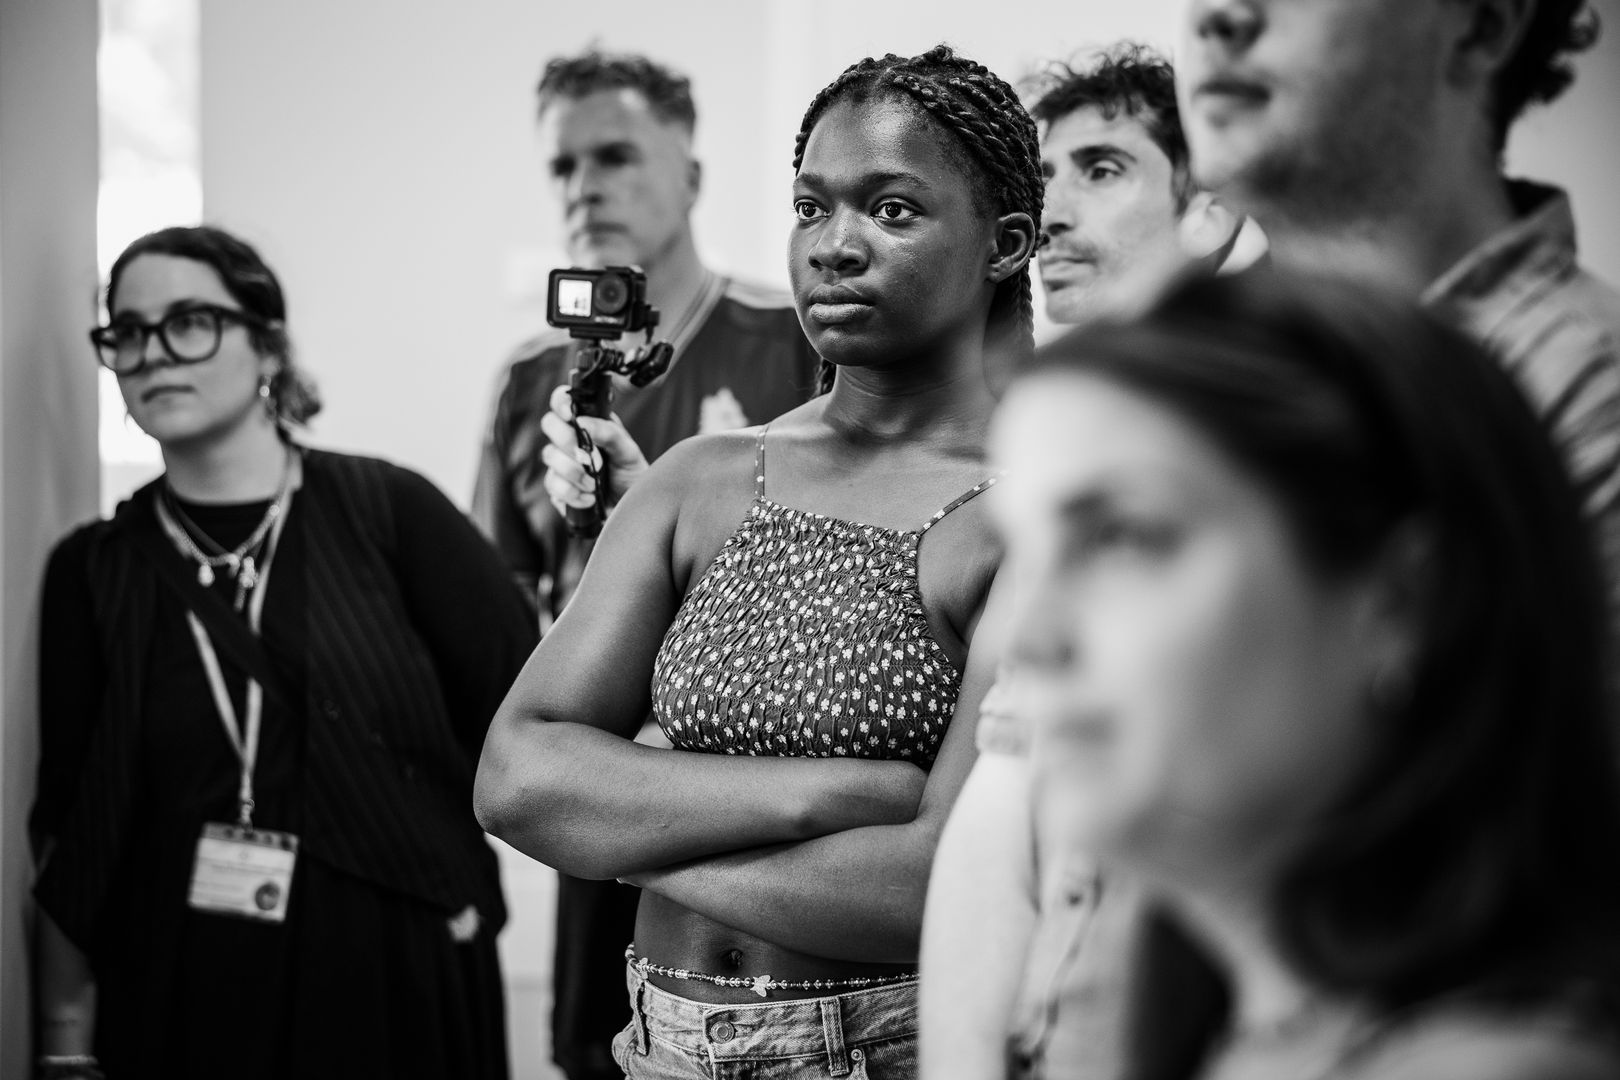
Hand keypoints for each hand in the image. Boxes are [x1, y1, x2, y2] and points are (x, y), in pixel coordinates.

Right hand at [538, 384, 650, 516]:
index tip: (572, 414)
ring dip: (574, 471)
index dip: (561, 402)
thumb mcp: (628, 452)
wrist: (632, 510)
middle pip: (549, 423)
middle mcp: (570, 440)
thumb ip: (610, 433)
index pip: (564, 401)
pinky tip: (589, 498)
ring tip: (594, 483)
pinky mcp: (557, 488)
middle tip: (588, 456)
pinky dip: (573, 493)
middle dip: (567, 440)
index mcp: (587, 423)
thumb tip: (584, 422)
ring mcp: (560, 463)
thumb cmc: (631, 476)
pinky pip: (553, 484)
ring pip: (549, 455)